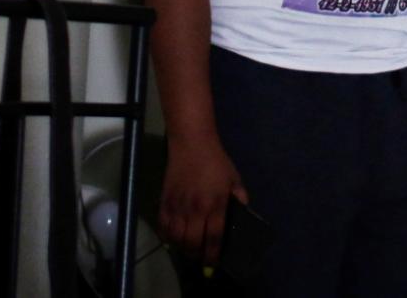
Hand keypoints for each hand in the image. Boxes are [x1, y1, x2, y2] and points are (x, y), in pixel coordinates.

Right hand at [158, 134, 248, 263]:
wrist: (192, 143)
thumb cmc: (216, 161)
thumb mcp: (234, 178)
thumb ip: (240, 197)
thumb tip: (242, 214)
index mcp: (215, 204)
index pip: (213, 237)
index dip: (212, 255)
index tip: (213, 263)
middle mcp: (195, 209)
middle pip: (192, 243)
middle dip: (197, 254)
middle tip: (201, 255)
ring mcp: (178, 206)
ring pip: (177, 239)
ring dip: (182, 248)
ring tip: (188, 247)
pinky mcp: (164, 202)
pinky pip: (163, 229)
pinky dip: (167, 238)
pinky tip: (174, 236)